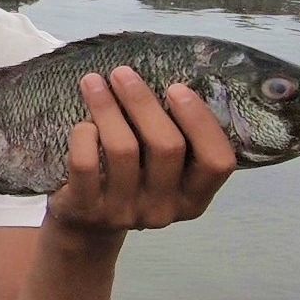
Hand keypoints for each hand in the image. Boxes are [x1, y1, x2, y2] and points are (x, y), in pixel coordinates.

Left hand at [47, 66, 236, 236]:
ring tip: (93, 82)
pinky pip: (86, 164)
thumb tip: (165, 78)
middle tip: (122, 73)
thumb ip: (172, 137)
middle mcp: (164, 209)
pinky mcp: (88, 210)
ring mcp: (125, 213)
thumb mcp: (160, 170)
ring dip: (107, 108)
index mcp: (193, 198)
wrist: (86, 226)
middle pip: (166, 146)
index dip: (201, 121)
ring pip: (123, 149)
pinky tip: (82, 123)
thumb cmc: (131, 180)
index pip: (217, 162)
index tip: (177, 88)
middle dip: (143, 102)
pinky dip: (84, 135)